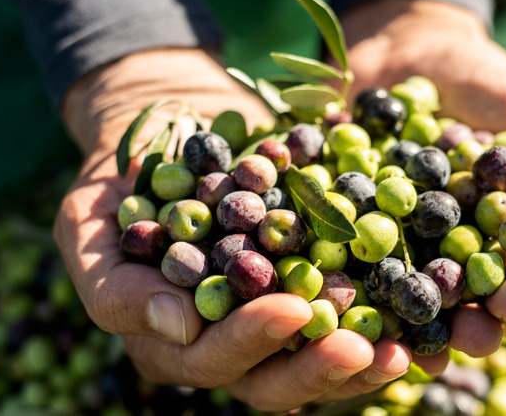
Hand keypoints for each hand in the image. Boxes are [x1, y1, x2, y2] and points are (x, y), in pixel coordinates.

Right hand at [53, 48, 416, 411]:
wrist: (175, 126)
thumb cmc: (121, 178)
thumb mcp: (85, 222)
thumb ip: (115, 283)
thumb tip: (179, 329)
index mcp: (170, 337)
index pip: (209, 358)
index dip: (250, 341)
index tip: (291, 308)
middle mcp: (223, 340)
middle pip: (272, 378)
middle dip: (317, 366)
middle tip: (365, 348)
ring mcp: (270, 317)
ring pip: (316, 359)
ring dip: (361, 359)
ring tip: (404, 347)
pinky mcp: (310, 284)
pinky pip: (349, 315)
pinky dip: (385, 318)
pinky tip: (420, 316)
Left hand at [339, 0, 505, 353]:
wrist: (407, 46)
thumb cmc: (488, 81)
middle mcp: (462, 253)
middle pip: (477, 307)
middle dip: (482, 325)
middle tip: (477, 332)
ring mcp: (408, 248)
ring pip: (419, 305)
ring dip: (421, 332)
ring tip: (421, 349)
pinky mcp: (357, 234)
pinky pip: (357, 270)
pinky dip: (356, 291)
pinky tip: (355, 309)